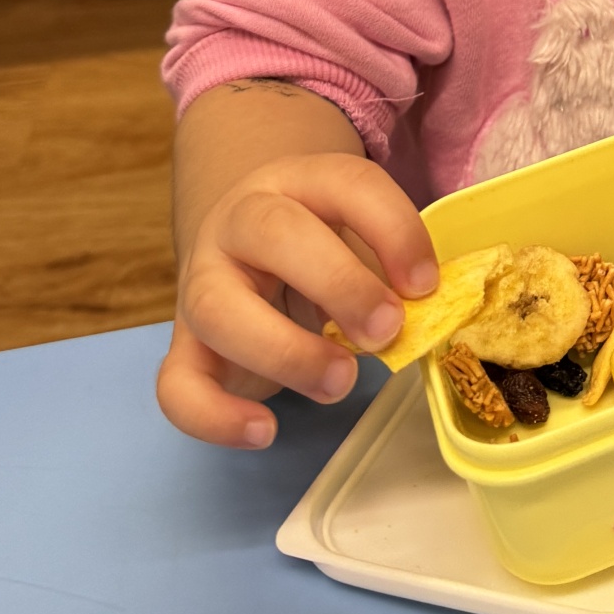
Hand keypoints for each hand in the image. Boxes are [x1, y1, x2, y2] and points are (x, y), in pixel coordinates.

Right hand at [156, 152, 437, 447]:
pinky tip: (265, 431)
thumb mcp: (358, 239)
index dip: (392, 229)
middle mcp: (240, 222)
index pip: (346, 183)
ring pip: (216, 307)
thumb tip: (436, 312)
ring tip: (340, 382)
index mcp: (298, 183)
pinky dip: (214, 416)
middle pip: (272, 232)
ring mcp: (202, 283)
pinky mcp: (184, 348)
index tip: (426, 285)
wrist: (244, 253)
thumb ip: (392, 268)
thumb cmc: (320, 249)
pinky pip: (177, 384)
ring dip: (284, 351)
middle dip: (337, 282)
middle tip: (386, 330)